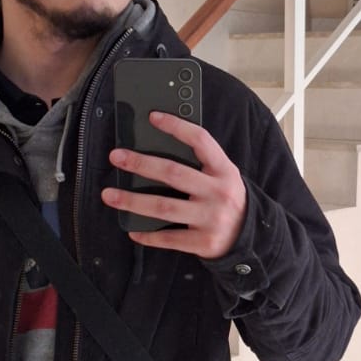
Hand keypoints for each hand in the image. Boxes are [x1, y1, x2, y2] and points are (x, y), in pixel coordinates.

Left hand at [101, 112, 247, 257]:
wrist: (250, 238)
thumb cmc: (227, 201)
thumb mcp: (223, 177)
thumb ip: (200, 164)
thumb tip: (156, 149)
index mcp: (224, 170)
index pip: (201, 141)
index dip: (177, 127)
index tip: (153, 117)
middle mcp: (219, 192)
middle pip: (173, 173)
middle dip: (141, 164)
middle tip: (116, 157)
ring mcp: (211, 219)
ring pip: (164, 206)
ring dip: (132, 201)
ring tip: (109, 195)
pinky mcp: (203, 242)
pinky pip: (169, 238)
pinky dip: (148, 235)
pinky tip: (132, 230)